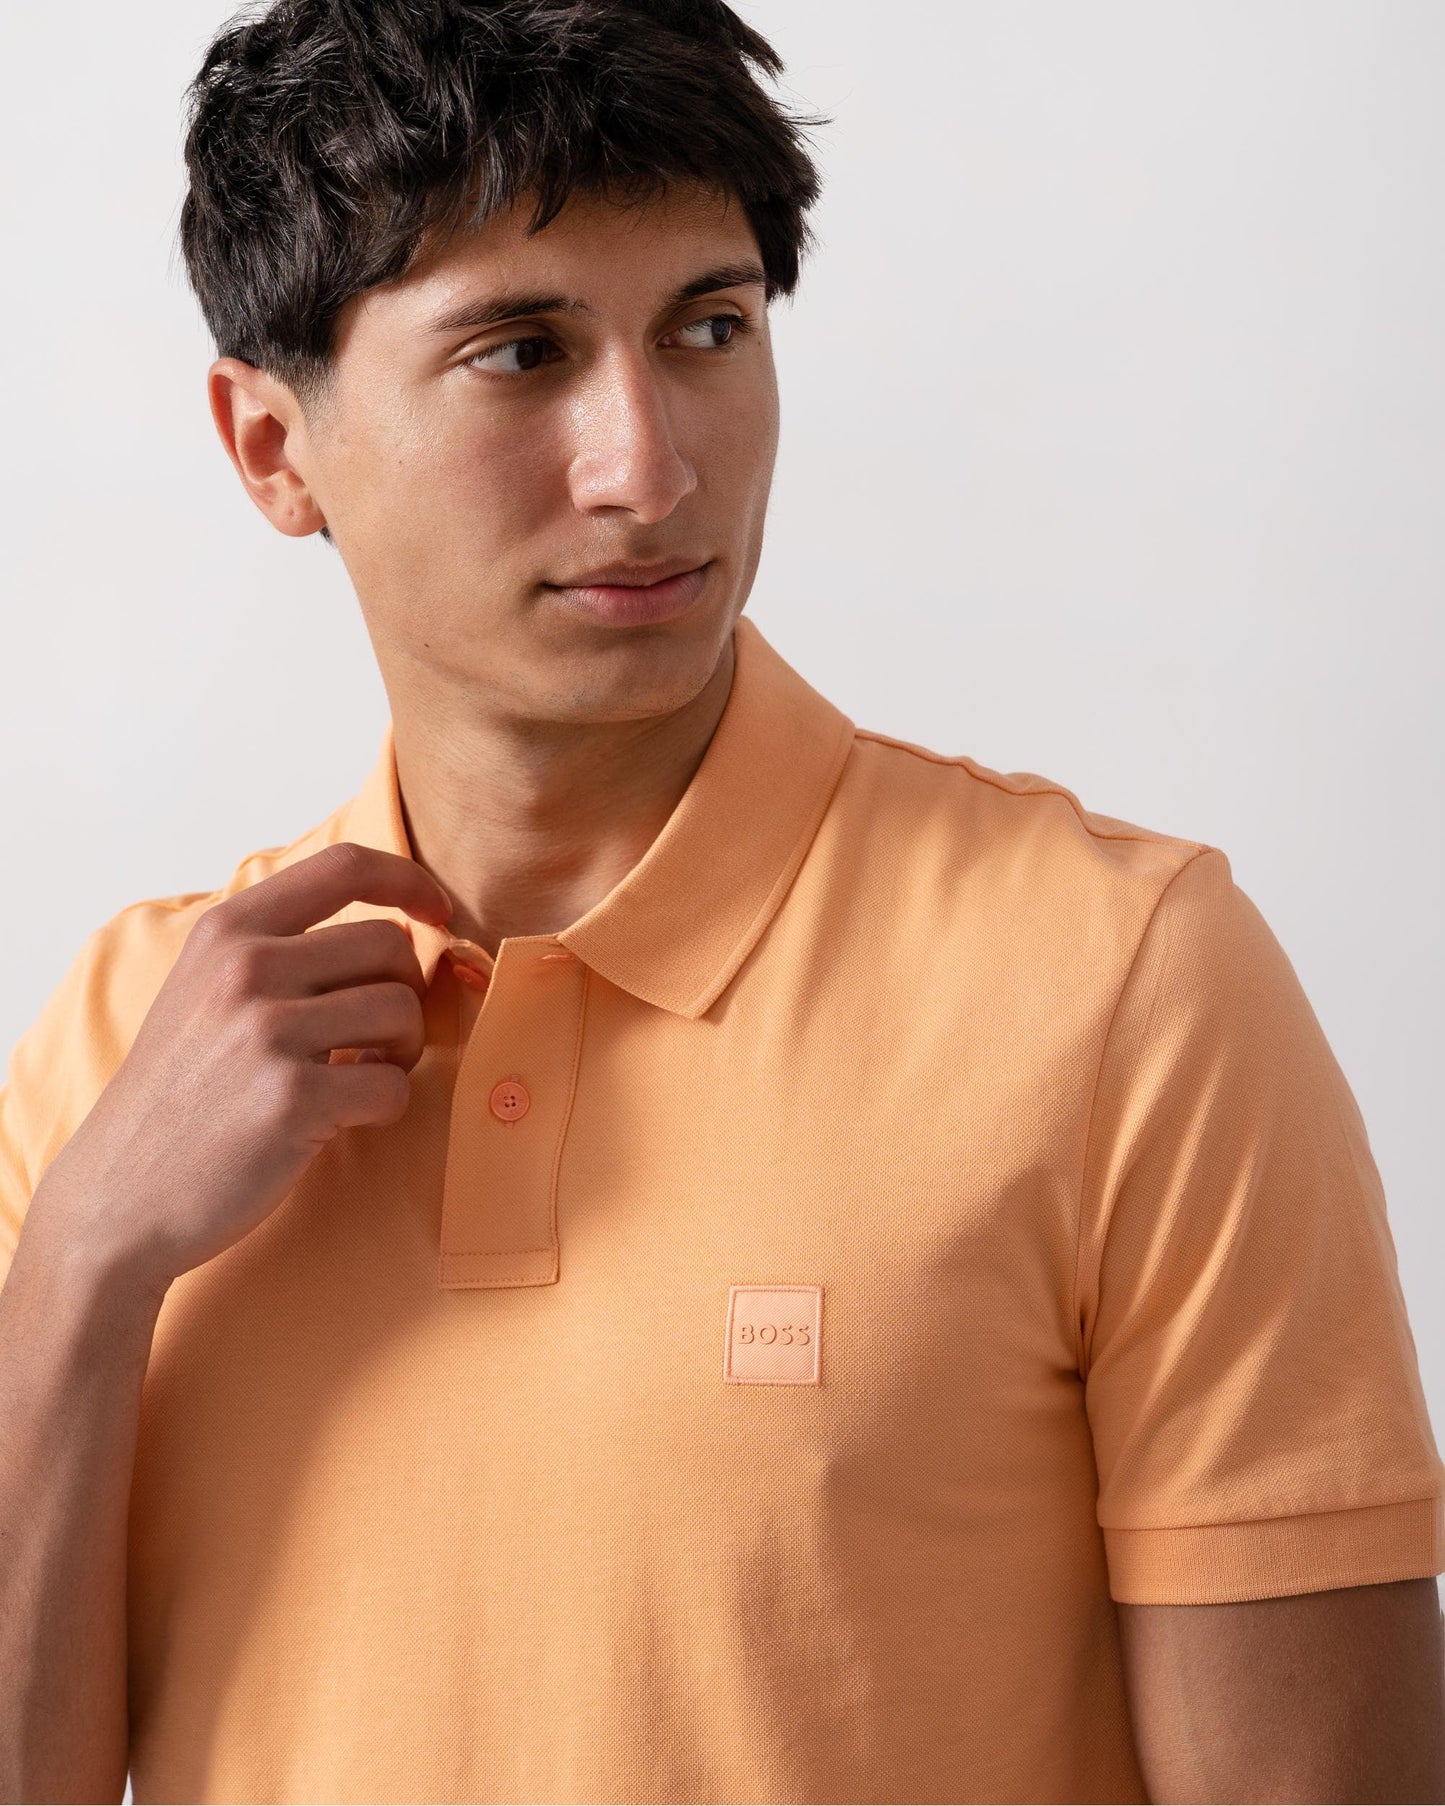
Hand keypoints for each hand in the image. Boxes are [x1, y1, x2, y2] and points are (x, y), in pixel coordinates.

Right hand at [29, 841, 452, 1301]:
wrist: (118, 1197)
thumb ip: (281, 951)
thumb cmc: (181, 1097)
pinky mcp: (292, 1098)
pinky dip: (384, 1108)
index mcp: (228, 931)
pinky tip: (340, 1120)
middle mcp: (246, 967)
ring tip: (356, 1078)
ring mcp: (266, 1031)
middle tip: (374, 1041)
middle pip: (392, 945)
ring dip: (401, 1052)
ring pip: (403, 1010)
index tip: (438, 914)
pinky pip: (393, 1086)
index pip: (345, 865)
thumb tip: (399, 930)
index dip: (410, 882)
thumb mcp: (205, 992)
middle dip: (404, 994)